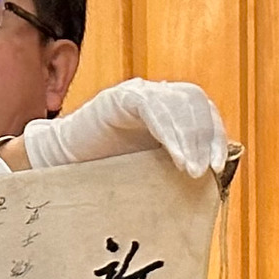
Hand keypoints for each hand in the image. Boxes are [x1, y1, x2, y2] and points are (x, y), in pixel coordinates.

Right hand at [18, 78, 230, 177]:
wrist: (60, 169)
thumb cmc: (104, 176)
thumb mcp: (150, 171)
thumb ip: (176, 169)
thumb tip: (216, 184)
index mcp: (169, 112)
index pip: (204, 114)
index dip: (215, 138)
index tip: (218, 169)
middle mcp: (157, 96)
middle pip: (195, 103)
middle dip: (204, 137)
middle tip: (204, 172)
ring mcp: (138, 94)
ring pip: (178, 102)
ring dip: (188, 137)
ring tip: (189, 170)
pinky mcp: (119, 98)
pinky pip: (150, 106)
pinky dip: (167, 130)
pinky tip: (173, 155)